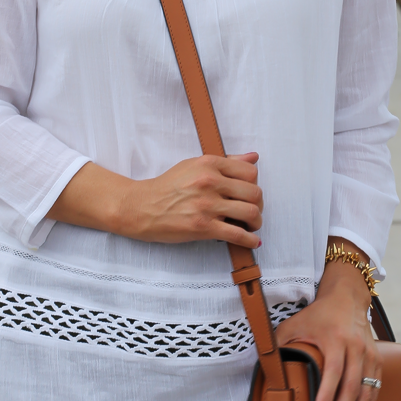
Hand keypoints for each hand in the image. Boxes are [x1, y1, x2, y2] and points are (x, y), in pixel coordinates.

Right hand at [49, 153, 262, 248]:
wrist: (141, 207)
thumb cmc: (168, 187)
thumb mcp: (194, 165)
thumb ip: (226, 162)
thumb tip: (253, 158)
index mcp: (209, 164)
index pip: (250, 172)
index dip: (254, 185)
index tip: (249, 194)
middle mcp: (210, 181)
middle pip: (254, 193)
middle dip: (258, 206)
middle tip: (252, 213)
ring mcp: (207, 205)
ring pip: (250, 213)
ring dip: (256, 223)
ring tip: (251, 226)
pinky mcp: (203, 226)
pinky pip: (237, 234)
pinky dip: (249, 240)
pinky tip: (251, 242)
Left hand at [275, 247, 380, 400]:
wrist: (347, 300)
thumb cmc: (316, 316)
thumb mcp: (293, 324)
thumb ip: (278, 345)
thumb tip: (263, 369)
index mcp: (336, 338)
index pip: (334, 368)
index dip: (327, 391)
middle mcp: (356, 347)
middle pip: (352, 385)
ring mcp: (370, 355)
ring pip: (367, 391)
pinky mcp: (377, 362)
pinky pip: (374, 390)